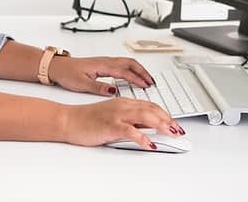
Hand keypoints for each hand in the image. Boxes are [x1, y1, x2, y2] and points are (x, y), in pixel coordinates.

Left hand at [48, 55, 153, 95]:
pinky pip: (122, 64)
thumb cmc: (67, 73)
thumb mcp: (82, 84)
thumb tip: (113, 90)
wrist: (57, 67)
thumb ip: (99, 87)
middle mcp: (105, 61)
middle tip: (152, 82)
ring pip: (127, 62)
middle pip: (130, 63)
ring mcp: (105, 61)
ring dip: (138, 69)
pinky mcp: (102, 64)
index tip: (146, 85)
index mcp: (102, 66)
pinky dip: (131, 69)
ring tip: (146, 79)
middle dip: (143, 72)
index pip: (125, 71)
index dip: (137, 79)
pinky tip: (132, 76)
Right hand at [61, 97, 184, 148]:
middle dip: (167, 119)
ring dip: (161, 125)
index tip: (173, 123)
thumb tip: (145, 128)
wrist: (69, 120)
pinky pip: (130, 131)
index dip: (164, 114)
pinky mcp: (110, 125)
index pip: (150, 105)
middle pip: (151, 109)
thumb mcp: (112, 117)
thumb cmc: (87, 120)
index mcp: (123, 102)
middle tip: (177, 129)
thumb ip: (129, 120)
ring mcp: (117, 114)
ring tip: (170, 134)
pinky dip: (143, 138)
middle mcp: (122, 105)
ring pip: (145, 116)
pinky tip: (150, 144)